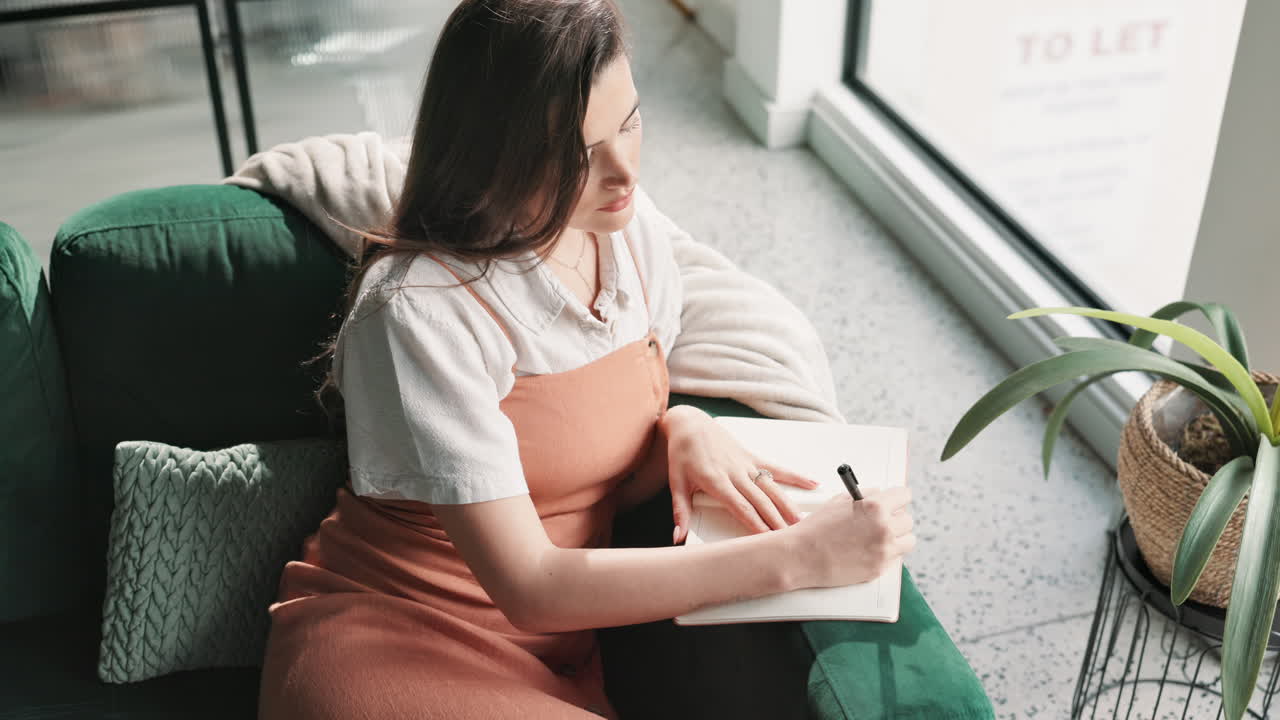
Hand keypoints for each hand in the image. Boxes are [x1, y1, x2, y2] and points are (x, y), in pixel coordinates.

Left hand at [661, 406, 821, 543]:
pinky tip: (812, 484)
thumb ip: (680, 511)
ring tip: (802, 521)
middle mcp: (735, 472)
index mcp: (716, 481)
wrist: (689, 423)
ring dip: (787, 505)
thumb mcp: (676, 483)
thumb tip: (677, 536)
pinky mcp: (752, 457)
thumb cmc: (682, 453)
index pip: (740, 507)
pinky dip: (795, 476)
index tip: (767, 539)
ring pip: (771, 487)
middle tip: (791, 538)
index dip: (756, 524)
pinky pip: (776, 468)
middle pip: (760, 500)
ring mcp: (746, 464)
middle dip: (776, 520)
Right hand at [786, 487, 915, 588]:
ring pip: (908, 540)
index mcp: (875, 507)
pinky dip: (887, 553)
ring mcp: (884, 551)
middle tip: (884, 520)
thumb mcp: (839, 502)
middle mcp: (884, 528)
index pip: (904, 496)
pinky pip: (895, 557)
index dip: (898, 497)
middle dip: (896, 518)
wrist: (801, 556)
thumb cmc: (816, 528)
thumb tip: (880, 494)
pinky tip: (870, 550)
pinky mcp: (880, 568)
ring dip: (898, 537)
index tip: (897, 501)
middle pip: (907, 519)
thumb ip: (865, 497)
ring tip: (880, 537)